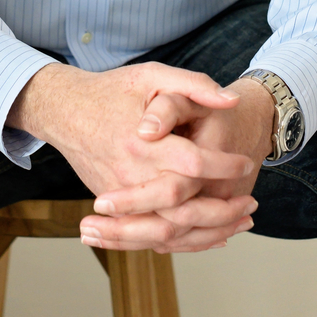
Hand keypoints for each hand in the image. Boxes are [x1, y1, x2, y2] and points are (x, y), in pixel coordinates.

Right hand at [7, 62, 256, 251]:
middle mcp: (131, 174)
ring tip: (240, 222)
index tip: (246, 161)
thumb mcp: (152, 75)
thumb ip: (193, 85)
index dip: (225, 166)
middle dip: (223, 209)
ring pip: (169, 229)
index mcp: (142, 142)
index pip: (193, 163)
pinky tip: (211, 236)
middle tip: (250, 203)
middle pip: (183, 206)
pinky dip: (185, 241)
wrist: (66, 111)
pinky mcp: (116, 208)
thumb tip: (230, 100)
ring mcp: (121, 196)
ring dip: (209, 231)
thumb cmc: (112, 90)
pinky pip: (152, 234)